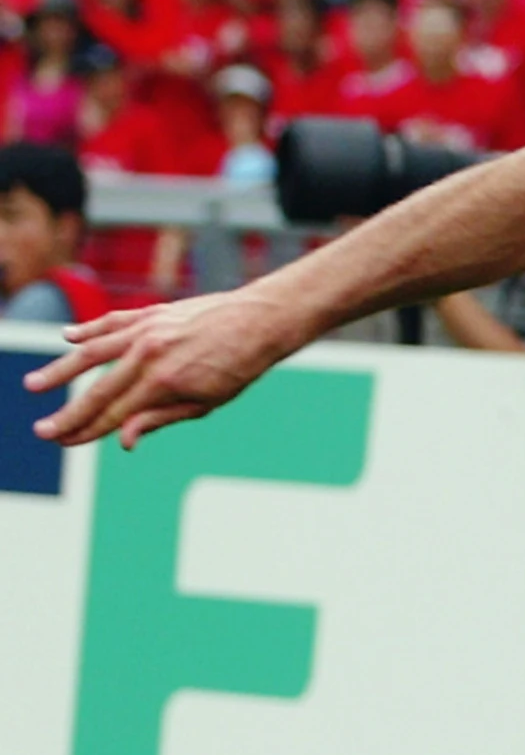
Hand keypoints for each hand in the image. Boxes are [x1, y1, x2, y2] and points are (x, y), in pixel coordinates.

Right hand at [23, 289, 314, 448]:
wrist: (259, 321)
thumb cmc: (238, 367)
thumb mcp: (206, 402)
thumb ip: (161, 418)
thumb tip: (124, 441)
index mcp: (162, 382)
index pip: (115, 414)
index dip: (87, 431)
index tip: (64, 442)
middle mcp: (148, 354)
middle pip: (98, 390)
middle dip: (69, 413)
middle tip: (42, 431)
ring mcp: (146, 330)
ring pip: (92, 352)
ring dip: (61, 370)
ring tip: (34, 386)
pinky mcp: (151, 312)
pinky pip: (112, 322)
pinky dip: (89, 331)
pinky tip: (69, 339)